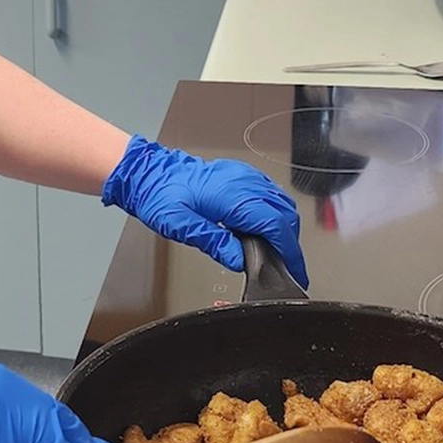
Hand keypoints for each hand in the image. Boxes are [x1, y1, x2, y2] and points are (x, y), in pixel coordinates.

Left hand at [102, 135, 308, 286]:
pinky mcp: (240, 175)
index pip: (275, 225)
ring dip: (283, 228)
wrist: (148, 171)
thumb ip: (213, 242)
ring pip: (281, 203)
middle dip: (289, 243)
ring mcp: (244, 176)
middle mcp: (243, 182)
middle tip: (284, 268)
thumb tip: (239, 260)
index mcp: (232, 196)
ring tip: (273, 253)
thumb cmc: (159, 195)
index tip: (295, 271)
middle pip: (285, 214)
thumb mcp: (180, 225)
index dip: (290, 251)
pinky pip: (269, 193)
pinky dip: (274, 213)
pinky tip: (261, 230)